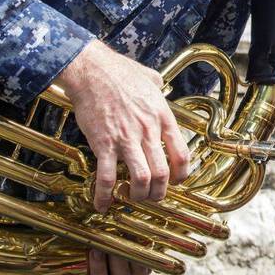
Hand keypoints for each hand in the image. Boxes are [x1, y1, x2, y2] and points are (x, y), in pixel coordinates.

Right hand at [56, 40, 188, 211]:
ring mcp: (126, 139)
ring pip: (142, 180)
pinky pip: (107, 177)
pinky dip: (104, 196)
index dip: (181, 174)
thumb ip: (158, 84)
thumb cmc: (119, 71)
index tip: (175, 181)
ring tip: (131, 198)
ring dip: (138, 196)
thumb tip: (159, 82)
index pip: (182, 154)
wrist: (92, 69)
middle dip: (159, 192)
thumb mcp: (148, 76)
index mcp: (163, 117)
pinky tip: (102, 204)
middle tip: (152, 195)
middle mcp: (148, 131)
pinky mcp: (103, 144)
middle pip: (163, 174)